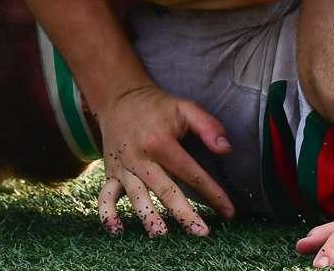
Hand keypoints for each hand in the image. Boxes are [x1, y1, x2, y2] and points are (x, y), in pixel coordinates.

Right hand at [94, 84, 235, 236]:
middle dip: (184, 213)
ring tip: (161, 234)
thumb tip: (226, 150)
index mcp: (161, 142)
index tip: (228, 211)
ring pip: (137, 196)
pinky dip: (107, 214)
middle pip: (165, 189)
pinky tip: (117, 231)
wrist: (120, 99)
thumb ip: (208, 126)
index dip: (212, 192)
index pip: (191, 172)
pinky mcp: (111, 174)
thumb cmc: (158, 107)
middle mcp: (140, 157)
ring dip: (148, 216)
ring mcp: (124, 167)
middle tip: (201, 233)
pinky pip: (105, 196)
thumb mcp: (186, 108)